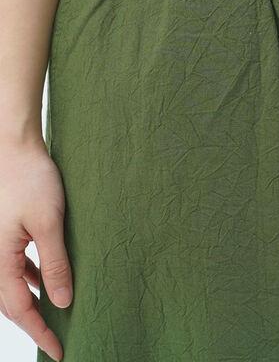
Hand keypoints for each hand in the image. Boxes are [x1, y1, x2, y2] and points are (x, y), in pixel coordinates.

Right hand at [0, 135, 72, 360]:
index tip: (59, 351)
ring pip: (13, 285)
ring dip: (33, 301)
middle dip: (35, 323)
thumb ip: (55, 264)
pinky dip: (31, 278)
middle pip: (12, 303)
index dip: (40, 332)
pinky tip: (47, 279)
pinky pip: (16, 265)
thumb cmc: (31, 180)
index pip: (20, 309)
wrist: (16, 146)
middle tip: (58, 340)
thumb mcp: (49, 223)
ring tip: (56, 315)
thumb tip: (62, 302)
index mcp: (0, 260)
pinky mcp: (6, 231)